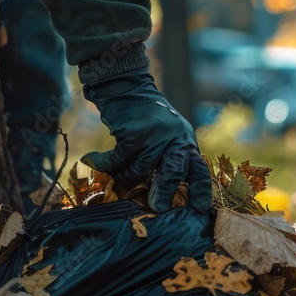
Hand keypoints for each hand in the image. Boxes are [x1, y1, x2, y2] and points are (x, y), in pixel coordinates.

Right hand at [80, 68, 211, 212]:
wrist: (128, 88)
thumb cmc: (148, 116)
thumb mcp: (170, 133)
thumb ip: (171, 156)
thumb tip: (165, 192)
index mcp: (185, 140)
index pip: (198, 168)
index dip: (200, 189)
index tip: (200, 207)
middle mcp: (174, 138)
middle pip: (173, 173)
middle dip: (165, 192)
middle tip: (158, 207)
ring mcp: (154, 136)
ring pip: (139, 170)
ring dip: (124, 176)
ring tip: (117, 178)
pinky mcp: (133, 134)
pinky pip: (118, 160)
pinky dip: (105, 163)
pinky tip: (95, 161)